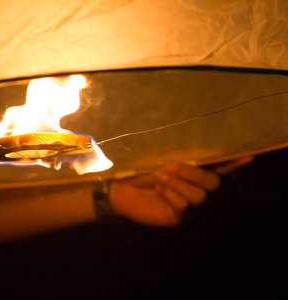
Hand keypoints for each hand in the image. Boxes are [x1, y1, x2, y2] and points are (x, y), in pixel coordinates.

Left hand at [109, 157, 252, 226]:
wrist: (119, 187)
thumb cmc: (140, 170)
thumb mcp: (162, 159)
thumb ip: (183, 156)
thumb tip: (201, 148)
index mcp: (193, 173)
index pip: (219, 168)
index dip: (233, 163)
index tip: (247, 155)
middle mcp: (195, 189)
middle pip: (213, 183)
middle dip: (194, 173)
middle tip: (172, 167)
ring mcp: (188, 206)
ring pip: (199, 196)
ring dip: (179, 184)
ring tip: (160, 178)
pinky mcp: (178, 218)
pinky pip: (184, 206)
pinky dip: (171, 195)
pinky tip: (158, 191)